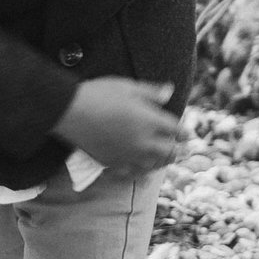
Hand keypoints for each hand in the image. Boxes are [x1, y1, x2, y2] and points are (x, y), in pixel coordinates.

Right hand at [53, 77, 179, 173]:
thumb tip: (170, 91)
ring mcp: (128, 155)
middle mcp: (143, 141)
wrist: (70, 112)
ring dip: (162, 162)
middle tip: (185, 151)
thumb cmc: (99, 93)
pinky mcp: (112, 163)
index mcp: (150, 120)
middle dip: (178, 150)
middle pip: (169, 152)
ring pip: (153, 165)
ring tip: (166, 160)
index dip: (184, 132)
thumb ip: (151, 92)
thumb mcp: (128, 86)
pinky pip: (132, 173)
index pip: (175, 129)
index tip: (188, 134)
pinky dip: (141, 172)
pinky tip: (142, 171)